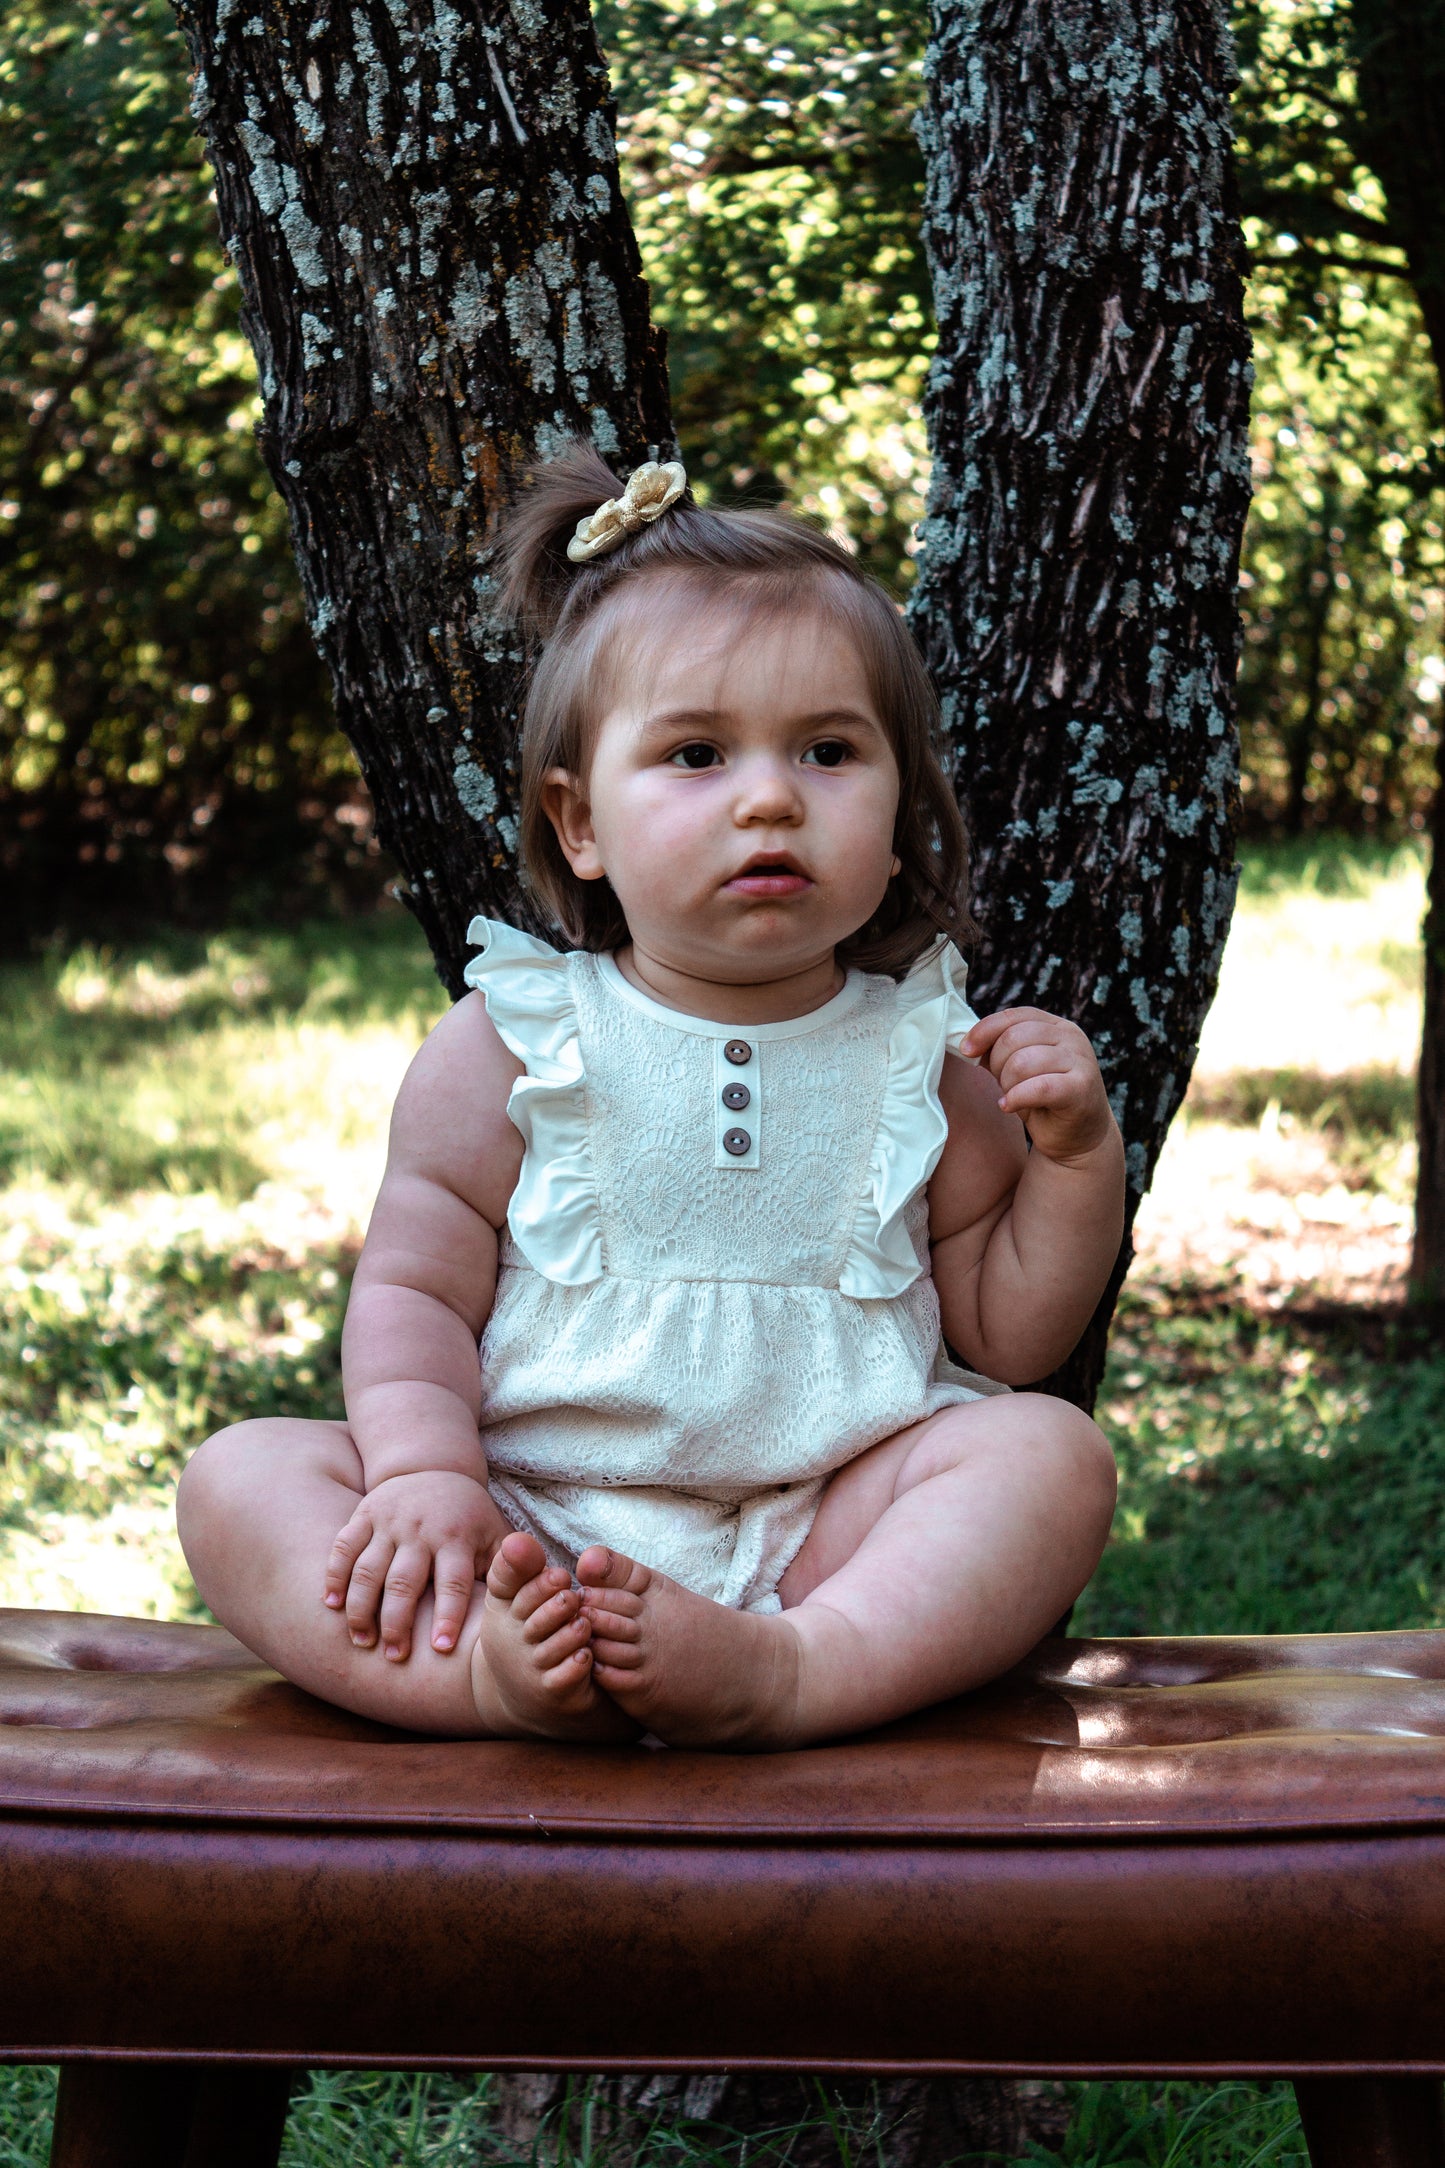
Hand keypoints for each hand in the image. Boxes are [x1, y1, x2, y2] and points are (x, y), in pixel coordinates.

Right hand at [324, 1470, 510, 1662]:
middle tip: (396, 1658)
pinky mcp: (363, 1515)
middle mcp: (420, 1529)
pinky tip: (331, 1606)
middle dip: (398, 1623)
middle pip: (404, 1581)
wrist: (433, 1467)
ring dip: (362, 1609)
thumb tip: (529, 1609)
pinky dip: (334, 1577)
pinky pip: (343, 1548)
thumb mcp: (496, 1535)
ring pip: (369, 1569)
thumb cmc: (470, 1516)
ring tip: (362, 1642)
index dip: (448, 1615)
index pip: (453, 1581)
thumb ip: (510, 1571)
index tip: (442, 1649)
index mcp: (457, 1537)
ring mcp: (388, 1522)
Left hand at [961, 1008, 1116, 1165]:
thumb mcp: (1018, 1071)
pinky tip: (1009, 1106)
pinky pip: (1038, 1087)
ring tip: (1011, 1098)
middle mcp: (1071, 1037)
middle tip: (1003, 1086)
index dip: (985, 1030)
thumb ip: (998, 1052)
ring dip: (1007, 1085)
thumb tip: (968, 1045)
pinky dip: (1016, 1098)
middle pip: (1014, 1037)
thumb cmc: (1043, 1102)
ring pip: (1022, 1062)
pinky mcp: (1081, 1088)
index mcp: (1056, 1027)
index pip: (1014, 1016)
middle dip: (997, 1065)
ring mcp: (1080, 1061)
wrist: (1077, 1138)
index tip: (966, 1051)